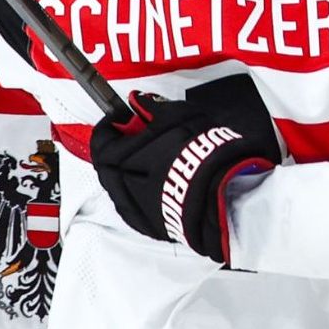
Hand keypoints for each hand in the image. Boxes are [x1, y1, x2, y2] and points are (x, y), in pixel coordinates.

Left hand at [90, 74, 280, 263]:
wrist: (227, 191)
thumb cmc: (203, 153)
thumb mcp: (178, 115)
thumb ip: (152, 107)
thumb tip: (138, 102)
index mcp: (124, 158)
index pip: (101, 139)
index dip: (111, 126)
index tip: (122, 119)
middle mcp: (123, 187)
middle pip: (107, 166)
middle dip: (117, 151)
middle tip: (137, 139)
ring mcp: (136, 209)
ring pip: (120, 189)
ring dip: (127, 174)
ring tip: (151, 162)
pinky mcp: (151, 225)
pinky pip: (136, 207)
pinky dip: (140, 194)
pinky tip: (158, 185)